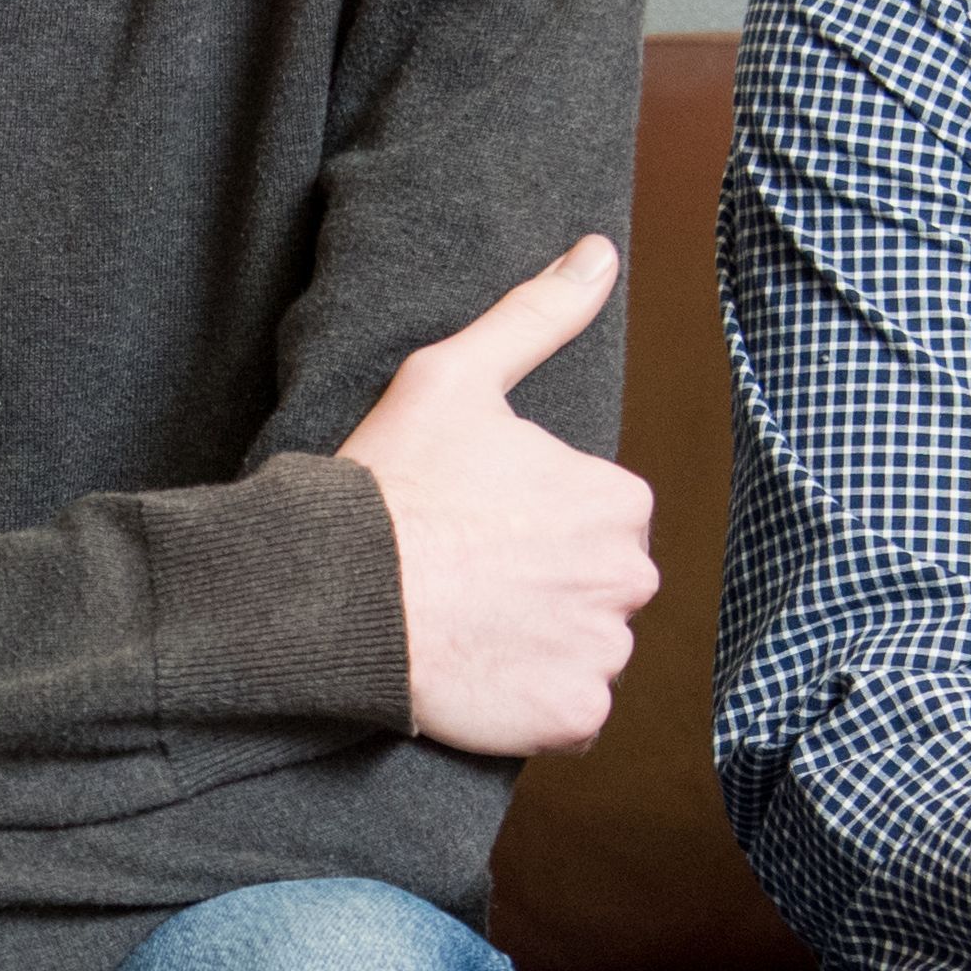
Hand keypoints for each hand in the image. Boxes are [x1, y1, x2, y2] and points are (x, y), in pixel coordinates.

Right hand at [344, 236, 660, 756]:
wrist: (340, 594)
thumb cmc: (394, 484)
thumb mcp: (456, 376)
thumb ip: (539, 314)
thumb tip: (598, 253)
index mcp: (617, 499)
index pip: (598, 518)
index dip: (535, 522)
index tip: (477, 525)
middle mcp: (630, 578)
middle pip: (598, 586)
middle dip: (548, 587)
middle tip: (468, 578)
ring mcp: (603, 653)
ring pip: (586, 648)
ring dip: (541, 645)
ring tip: (468, 626)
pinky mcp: (572, 717)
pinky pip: (570, 714)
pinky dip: (533, 704)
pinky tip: (479, 674)